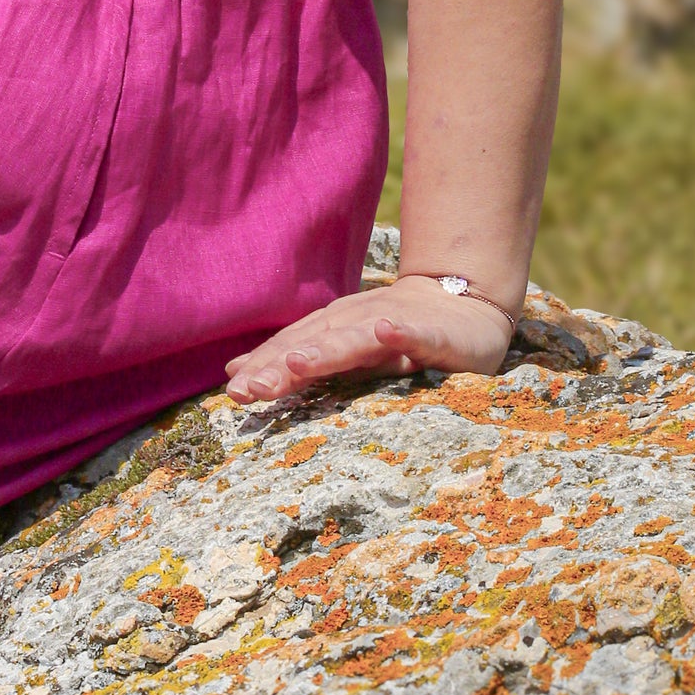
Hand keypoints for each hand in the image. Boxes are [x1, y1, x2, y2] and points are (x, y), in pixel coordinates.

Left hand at [225, 276, 515, 399]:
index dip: (263, 366)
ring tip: (297, 361)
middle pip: (314, 344)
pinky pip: (414, 333)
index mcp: (334, 330)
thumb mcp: (347, 350)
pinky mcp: (431, 332)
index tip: (232, 389)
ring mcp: (393, 324)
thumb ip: (299, 361)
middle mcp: (357, 323)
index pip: (292, 348)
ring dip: (327, 348)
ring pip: (355, 338)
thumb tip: (240, 373)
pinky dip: (399, 332)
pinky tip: (386, 332)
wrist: (462, 305)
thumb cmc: (397, 334)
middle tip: (250, 388)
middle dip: (280, 364)